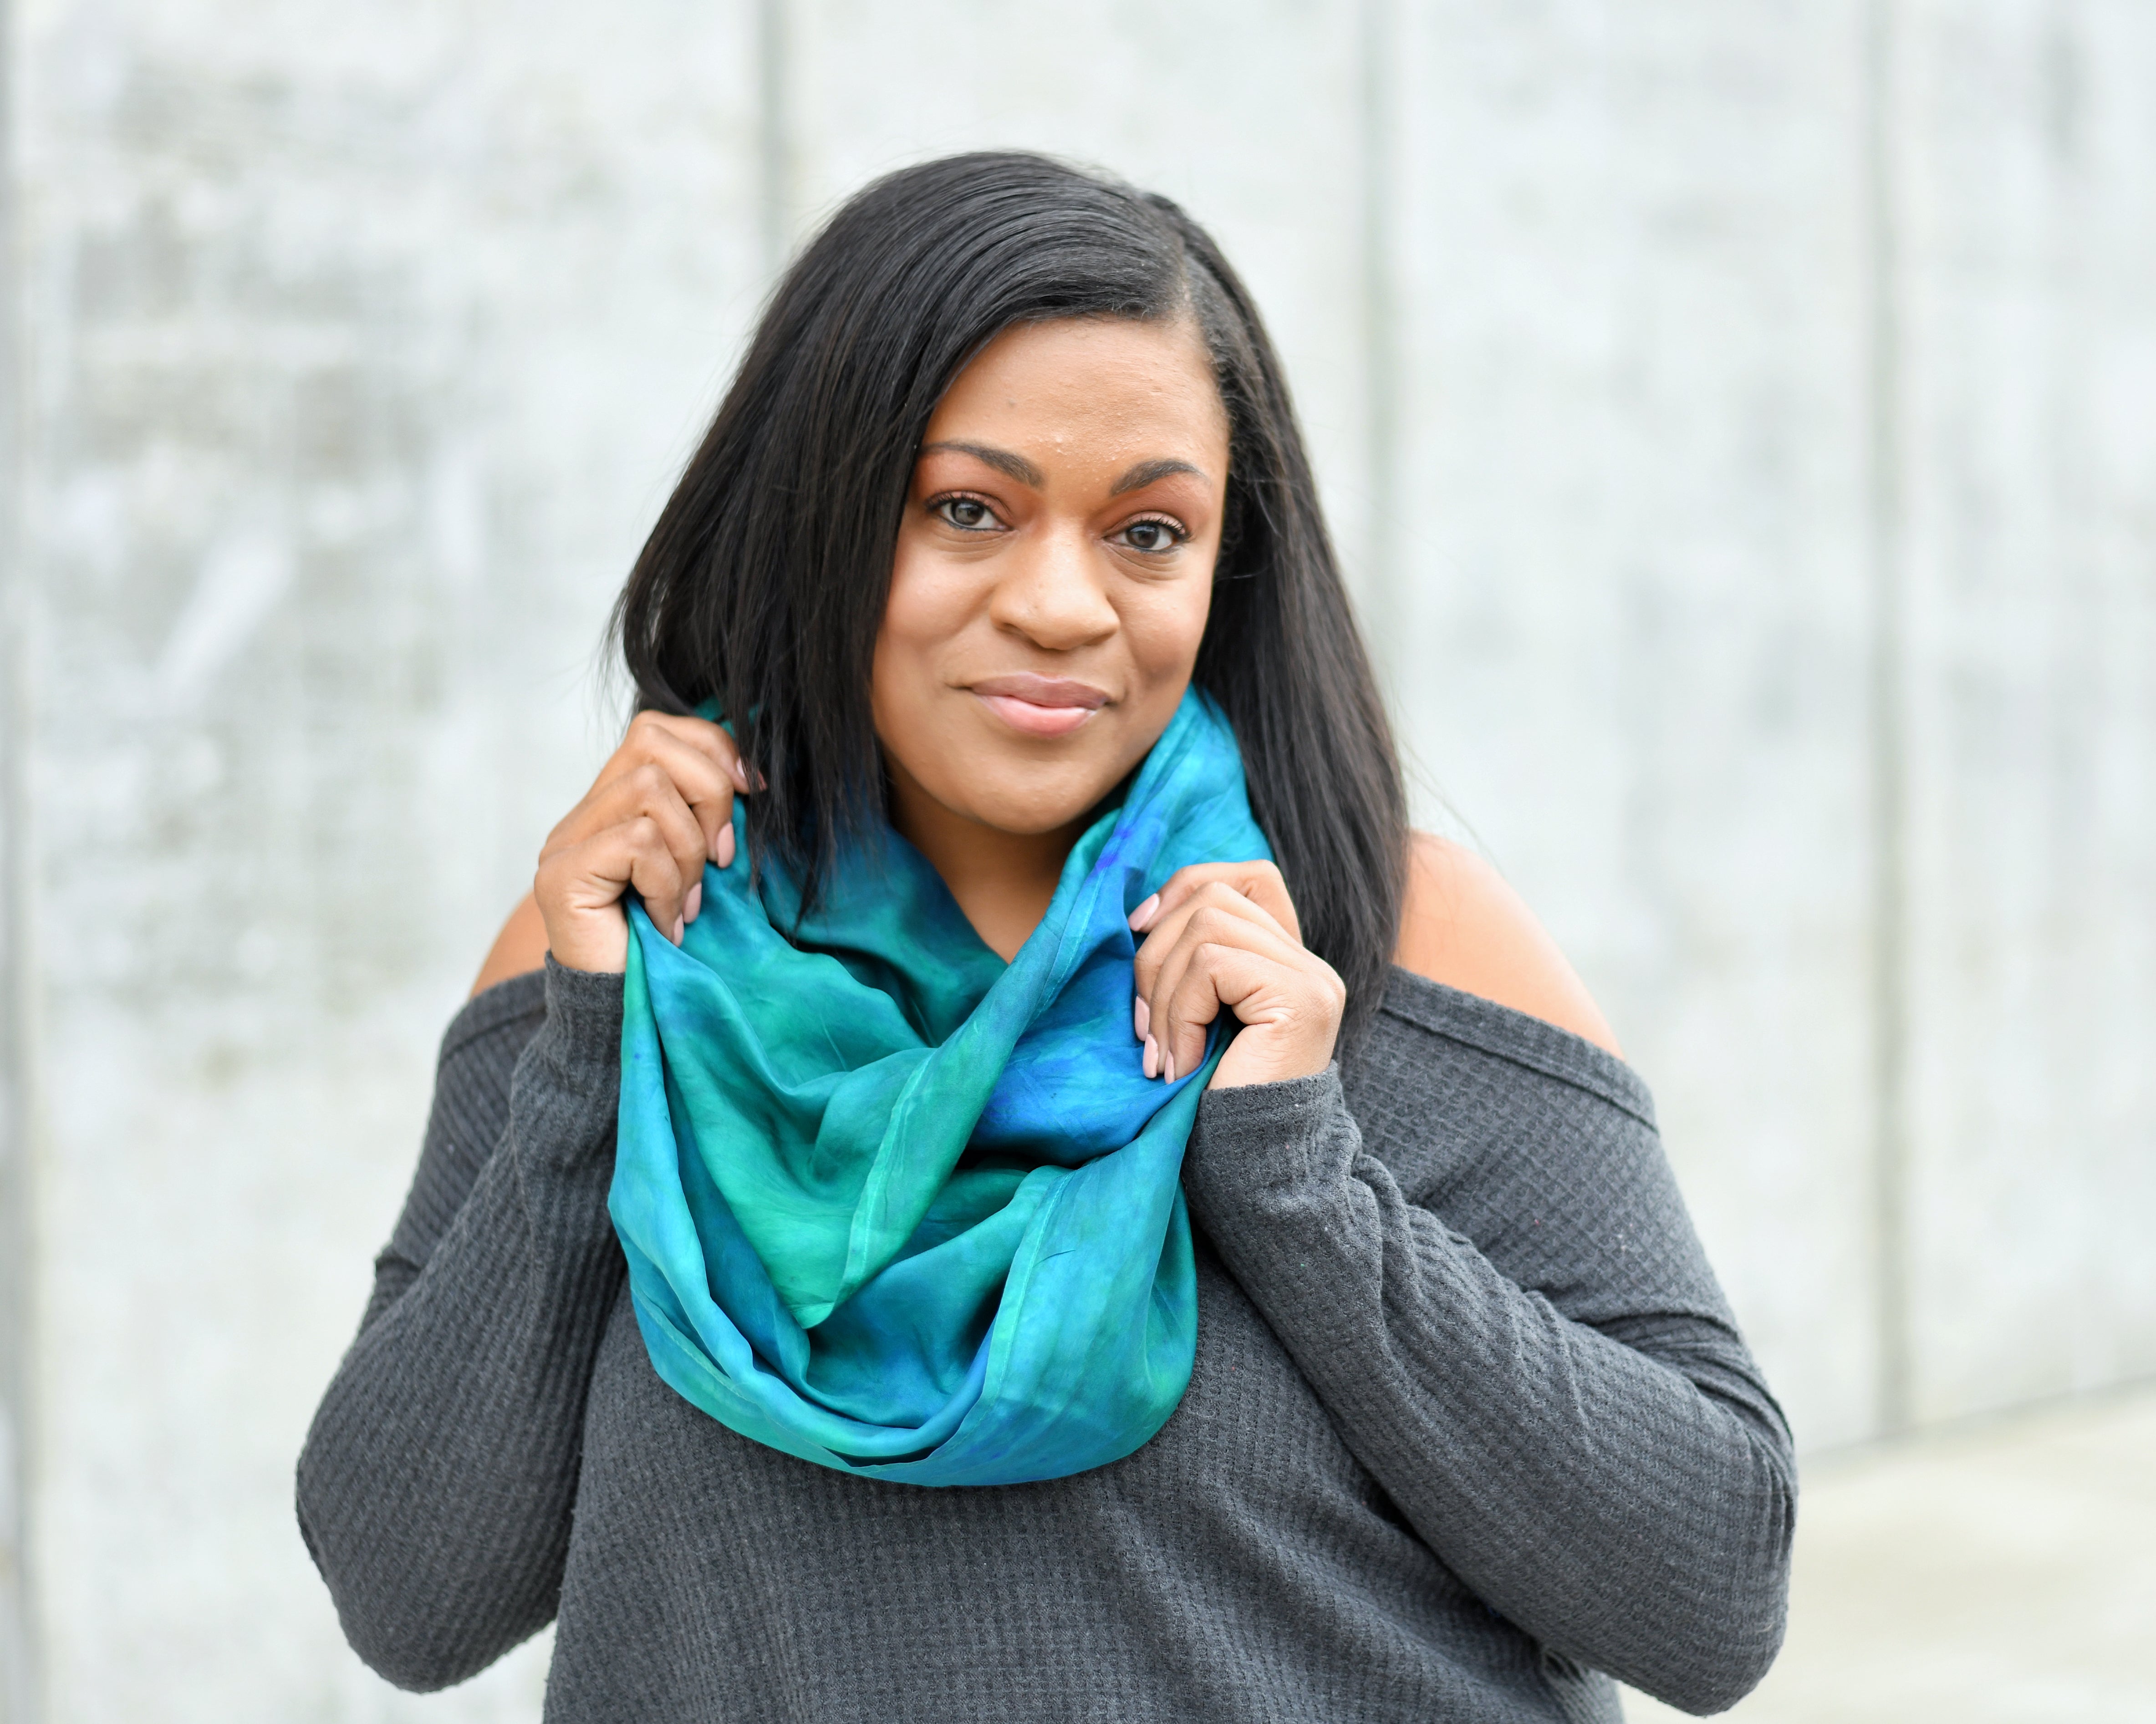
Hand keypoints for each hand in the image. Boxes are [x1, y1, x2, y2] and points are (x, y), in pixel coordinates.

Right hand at [534, 712, 754, 973]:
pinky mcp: (561, 874)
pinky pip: (639, 842)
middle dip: (709, 795)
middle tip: (722, 859)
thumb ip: (707, 816)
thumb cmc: (669, 943)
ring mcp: (564, 842)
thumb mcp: (700, 866)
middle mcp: (581, 814)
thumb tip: (753, 772)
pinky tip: (666, 923)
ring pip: (651, 790)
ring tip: (687, 903)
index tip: (754, 790)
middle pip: (652, 743)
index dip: (714, 748)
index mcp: (613, 804)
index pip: (657, 729)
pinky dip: (668, 885)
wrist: (624, 1014)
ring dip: (689, 851)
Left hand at [1128, 861, 1345, 1090]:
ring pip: (1206, 926)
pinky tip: (1181, 1064)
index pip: (1246, 876)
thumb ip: (1187, 961)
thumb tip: (1139, 915)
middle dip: (1154, 954)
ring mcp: (1311, 978)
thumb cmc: (1210, 1100)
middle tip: (1141, 1026)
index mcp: (1288, 959)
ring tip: (1161, 1051)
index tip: (1139, 931)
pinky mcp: (1300, 999)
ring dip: (1162, 991)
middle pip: (1212, 896)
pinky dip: (1179, 1012)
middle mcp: (1310, 962)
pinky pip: (1212, 965)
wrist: (1248, 1174)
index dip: (1185, 888)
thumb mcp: (1193, 1016)